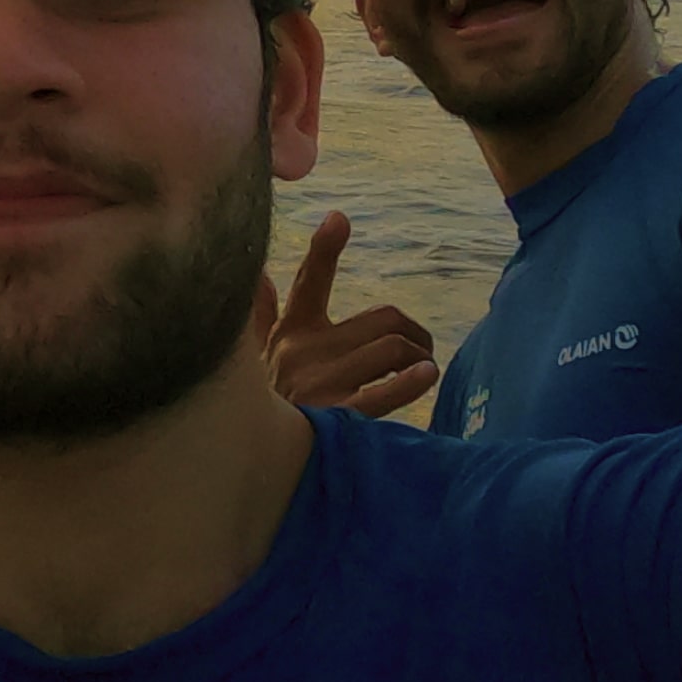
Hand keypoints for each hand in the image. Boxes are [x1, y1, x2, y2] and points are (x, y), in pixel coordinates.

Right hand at [256, 210, 439, 417]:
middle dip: (410, 331)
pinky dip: (409, 382)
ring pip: (390, 349)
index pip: (309, 283)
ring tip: (424, 370)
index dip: (323, 249)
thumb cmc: (271, 405)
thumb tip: (256, 275)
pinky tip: (425, 376)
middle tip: (420, 348)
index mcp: (292, 334)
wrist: (259, 463)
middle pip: (380, 319)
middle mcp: (303, 353)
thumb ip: (261, 316)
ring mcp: (318, 385)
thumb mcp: (260, 358)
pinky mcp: (333, 418)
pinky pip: (380, 393)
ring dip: (418, 357)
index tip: (339, 218)